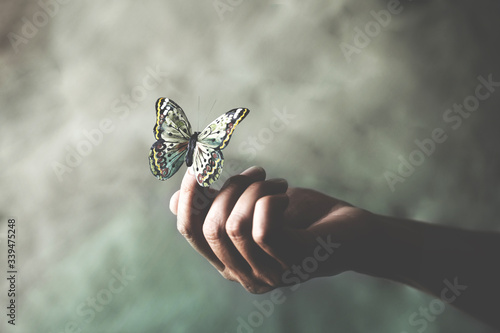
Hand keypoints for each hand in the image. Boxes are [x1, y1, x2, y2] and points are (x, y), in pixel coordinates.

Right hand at [169, 166, 375, 293]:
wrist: (352, 230)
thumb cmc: (302, 216)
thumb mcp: (252, 205)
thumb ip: (218, 205)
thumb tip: (173, 202)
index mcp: (230, 261)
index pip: (191, 233)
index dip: (188, 198)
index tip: (197, 167)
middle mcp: (245, 275)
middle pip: (210, 228)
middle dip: (231, 188)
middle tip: (259, 173)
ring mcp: (269, 274)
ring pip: (235, 226)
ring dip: (255, 191)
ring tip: (277, 183)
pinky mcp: (293, 264)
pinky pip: (262, 229)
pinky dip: (271, 200)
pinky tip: (287, 197)